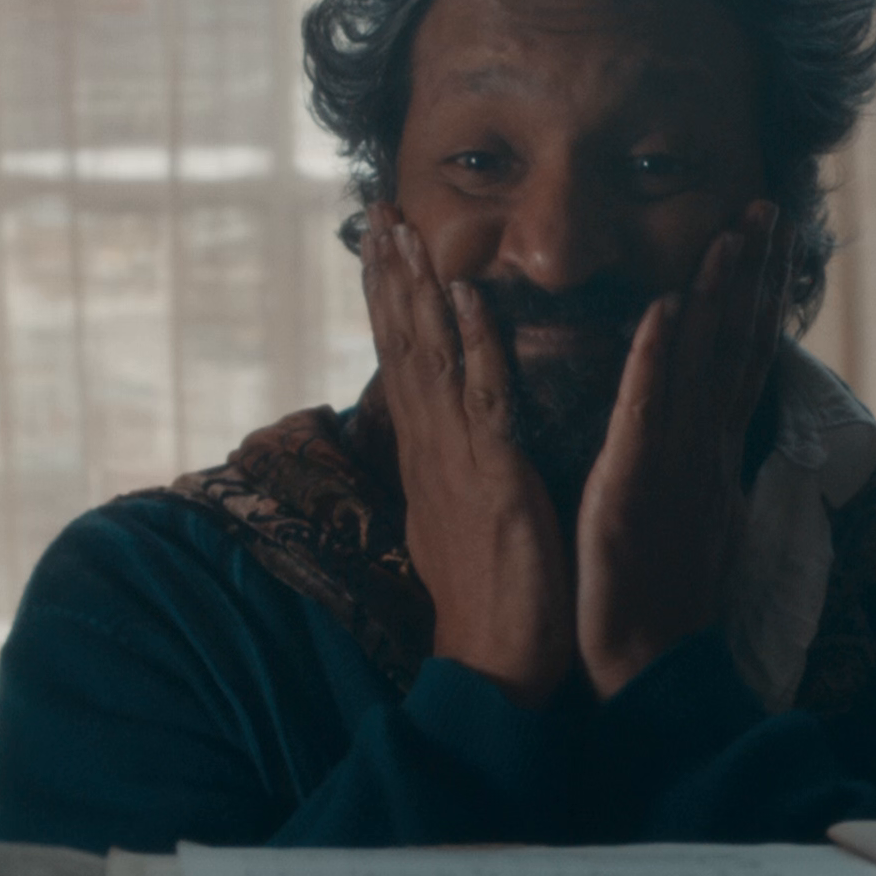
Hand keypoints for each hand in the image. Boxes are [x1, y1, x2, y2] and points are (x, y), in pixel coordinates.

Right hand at [362, 206, 574, 707]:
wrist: (497, 663)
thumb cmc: (490, 595)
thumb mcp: (459, 519)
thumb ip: (452, 468)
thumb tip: (440, 439)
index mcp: (427, 455)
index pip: (401, 360)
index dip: (388, 298)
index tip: (379, 242)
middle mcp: (431, 449)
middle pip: (402, 346)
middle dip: (389, 275)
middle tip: (378, 212)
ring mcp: (458, 461)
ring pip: (430, 358)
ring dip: (416, 290)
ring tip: (403, 231)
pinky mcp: (494, 479)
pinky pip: (485, 399)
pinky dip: (474, 344)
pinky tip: (464, 297)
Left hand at [576, 200, 787, 698]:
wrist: (647, 666)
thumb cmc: (657, 597)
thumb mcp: (687, 514)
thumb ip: (693, 459)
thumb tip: (705, 422)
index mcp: (712, 451)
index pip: (743, 355)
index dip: (760, 292)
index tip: (770, 234)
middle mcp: (705, 446)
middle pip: (739, 343)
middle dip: (756, 271)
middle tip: (769, 203)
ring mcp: (676, 464)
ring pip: (704, 364)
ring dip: (721, 293)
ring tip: (733, 228)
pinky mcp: (634, 486)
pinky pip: (647, 412)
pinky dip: (657, 359)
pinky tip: (667, 307)